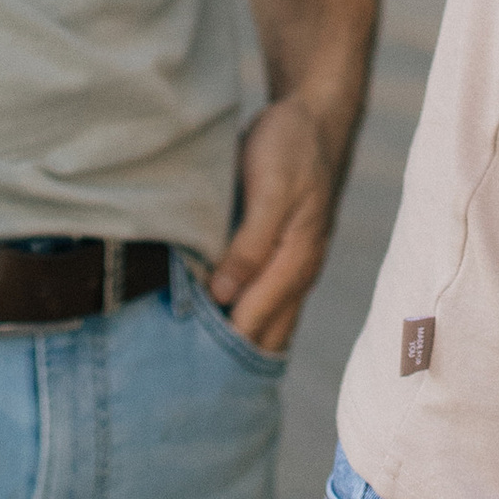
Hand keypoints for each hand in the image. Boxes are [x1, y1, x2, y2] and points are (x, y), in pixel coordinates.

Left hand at [207, 94, 337, 353]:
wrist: (315, 119)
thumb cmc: (290, 149)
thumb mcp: (271, 188)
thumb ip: (251, 243)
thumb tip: (223, 295)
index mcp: (295, 262)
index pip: (255, 323)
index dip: (220, 343)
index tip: (183, 362)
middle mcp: (298, 275)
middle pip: (264, 335)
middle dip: (229, 358)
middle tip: (184, 378)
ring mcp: (293, 269)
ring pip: (266, 323)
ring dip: (235, 340)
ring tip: (192, 361)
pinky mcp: (282, 258)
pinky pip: (263, 301)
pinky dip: (241, 318)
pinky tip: (214, 324)